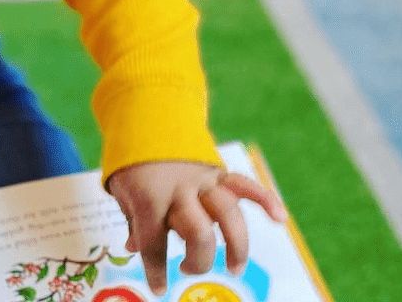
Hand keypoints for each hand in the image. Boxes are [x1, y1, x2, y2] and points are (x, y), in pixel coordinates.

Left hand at [107, 160, 286, 295]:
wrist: (145, 117)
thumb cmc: (131, 162)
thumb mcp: (121, 190)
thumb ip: (133, 219)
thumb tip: (133, 248)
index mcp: (150, 197)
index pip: (154, 243)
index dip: (156, 270)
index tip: (159, 288)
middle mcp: (180, 189)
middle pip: (198, 232)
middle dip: (198, 258)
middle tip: (188, 268)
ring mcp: (202, 180)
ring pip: (226, 213)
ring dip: (235, 244)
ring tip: (234, 267)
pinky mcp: (217, 171)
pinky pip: (245, 184)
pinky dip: (265, 199)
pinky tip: (280, 218)